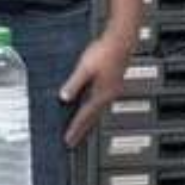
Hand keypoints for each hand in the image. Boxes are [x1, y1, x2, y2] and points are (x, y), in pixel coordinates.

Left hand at [59, 30, 136, 146]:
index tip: (68, 140)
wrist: (121, 42)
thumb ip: (74, 84)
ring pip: (97, 112)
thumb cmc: (104, 53)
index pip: (85, 116)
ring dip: (88, 122)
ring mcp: (112, 91)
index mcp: (101, 94)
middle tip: (73, 142)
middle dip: (82, 131)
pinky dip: (93, 111)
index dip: (75, 129)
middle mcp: (108, 96)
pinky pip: (100, 103)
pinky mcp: (112, 85)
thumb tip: (64, 98)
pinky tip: (89, 110)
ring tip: (80, 131)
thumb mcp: (84, 68)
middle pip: (93, 118)